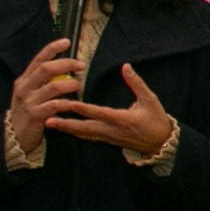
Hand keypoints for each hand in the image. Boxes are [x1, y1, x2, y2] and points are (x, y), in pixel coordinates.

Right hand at [7, 38, 80, 156]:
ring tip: (78, 85)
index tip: (66, 42)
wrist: (15, 136)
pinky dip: (66, 103)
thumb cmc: (27, 112)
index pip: (38, 59)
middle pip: (46, 69)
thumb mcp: (29, 93)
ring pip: (53, 87)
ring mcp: (29, 101)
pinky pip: (55, 106)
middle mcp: (24, 88)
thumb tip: (62, 66)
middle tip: (80, 65)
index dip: (53, 49)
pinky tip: (73, 103)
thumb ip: (42, 80)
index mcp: (24, 80)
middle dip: (66, 64)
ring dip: (69, 84)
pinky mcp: (35, 115)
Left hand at [50, 64, 176, 155]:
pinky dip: (75, 132)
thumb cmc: (156, 119)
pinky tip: (65, 128)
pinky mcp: (108, 141)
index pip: (99, 113)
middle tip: (49, 119)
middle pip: (85, 128)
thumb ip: (136, 83)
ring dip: (67, 129)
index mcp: (122, 119)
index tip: (68, 104)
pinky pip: (88, 137)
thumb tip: (126, 67)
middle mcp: (112, 130)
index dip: (83, 109)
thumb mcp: (150, 99)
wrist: (160, 143)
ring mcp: (109, 137)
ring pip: (84, 134)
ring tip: (50, 123)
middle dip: (66, 124)